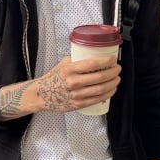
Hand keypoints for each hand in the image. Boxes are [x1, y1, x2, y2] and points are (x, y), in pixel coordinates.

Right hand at [0, 55, 120, 119]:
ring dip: (113, 83)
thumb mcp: (63, 64)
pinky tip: (112, 90)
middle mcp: (74, 82)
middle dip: (113, 72)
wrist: (41, 95)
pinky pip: (97, 99)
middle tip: (117, 69)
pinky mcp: (78, 104)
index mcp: (70, 69)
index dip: (106, 61)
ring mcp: (77, 94)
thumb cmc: (52, 79)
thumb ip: (77, 60)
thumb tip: (92, 56)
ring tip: (117, 79)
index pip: (93, 64)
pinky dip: (107, 94)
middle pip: (100, 77)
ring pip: (101, 89)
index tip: (113, 59)